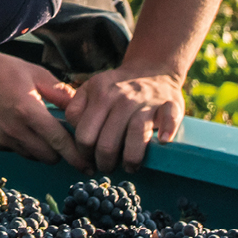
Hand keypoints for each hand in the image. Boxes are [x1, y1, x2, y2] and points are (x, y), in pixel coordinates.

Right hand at [0, 49, 88, 169]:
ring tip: (37, 127)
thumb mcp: (34, 72)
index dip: (77, 156)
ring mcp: (1, 138)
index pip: (59, 142)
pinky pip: (16, 150)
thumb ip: (60, 92)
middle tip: (61, 137)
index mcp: (28, 110)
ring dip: (41, 148)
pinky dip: (22, 143)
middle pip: (49, 157)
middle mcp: (15, 129)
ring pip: (33, 155)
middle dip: (59, 151)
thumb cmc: (1, 69)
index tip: (89, 166)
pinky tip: (16, 124)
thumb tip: (81, 109)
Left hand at [65, 67, 183, 173]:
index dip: (84, 152)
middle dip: (105, 163)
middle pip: (107, 144)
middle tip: (107, 167)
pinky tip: (161, 142)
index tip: (88, 156)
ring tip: (129, 167)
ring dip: (131, 161)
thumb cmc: (116, 88)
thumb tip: (66, 130)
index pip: (84, 134)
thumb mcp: (89, 89)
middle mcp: (121, 97)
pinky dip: (166, 134)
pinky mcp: (170, 105)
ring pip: (135, 139)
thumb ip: (74, 107)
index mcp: (98, 94)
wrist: (151, 70)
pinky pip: (169, 122)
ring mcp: (146, 102)